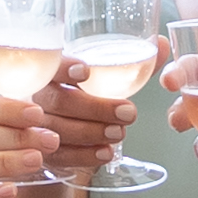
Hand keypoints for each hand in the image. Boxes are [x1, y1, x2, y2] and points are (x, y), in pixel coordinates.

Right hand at [22, 55, 137, 179]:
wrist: (68, 130)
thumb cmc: (89, 96)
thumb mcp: (109, 78)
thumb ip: (134, 61)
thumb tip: (162, 42)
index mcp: (50, 71)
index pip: (50, 65)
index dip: (64, 67)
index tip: (86, 71)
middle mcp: (38, 97)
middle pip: (58, 101)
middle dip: (95, 108)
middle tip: (129, 112)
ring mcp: (36, 126)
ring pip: (58, 130)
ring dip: (92, 132)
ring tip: (121, 133)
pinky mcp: (43, 151)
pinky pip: (60, 156)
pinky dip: (85, 155)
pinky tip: (106, 152)